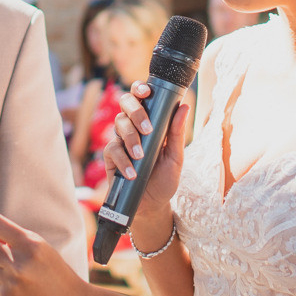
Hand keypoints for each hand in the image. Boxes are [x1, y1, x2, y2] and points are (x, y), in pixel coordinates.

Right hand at [105, 82, 192, 225]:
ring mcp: (120, 141)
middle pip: (125, 104)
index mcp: (149, 121)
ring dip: (130, 138)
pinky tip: (132, 172)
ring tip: (141, 157)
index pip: (140, 97)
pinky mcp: (111, 158)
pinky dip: (123, 160)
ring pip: (118, 124)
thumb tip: (184, 106)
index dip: (140, 89)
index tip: (147, 92)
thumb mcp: (176, 157)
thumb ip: (177, 133)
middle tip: (148, 129)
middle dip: (136, 112)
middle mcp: (132, 127)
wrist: (153, 205)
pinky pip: (112, 150)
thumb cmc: (165, 178)